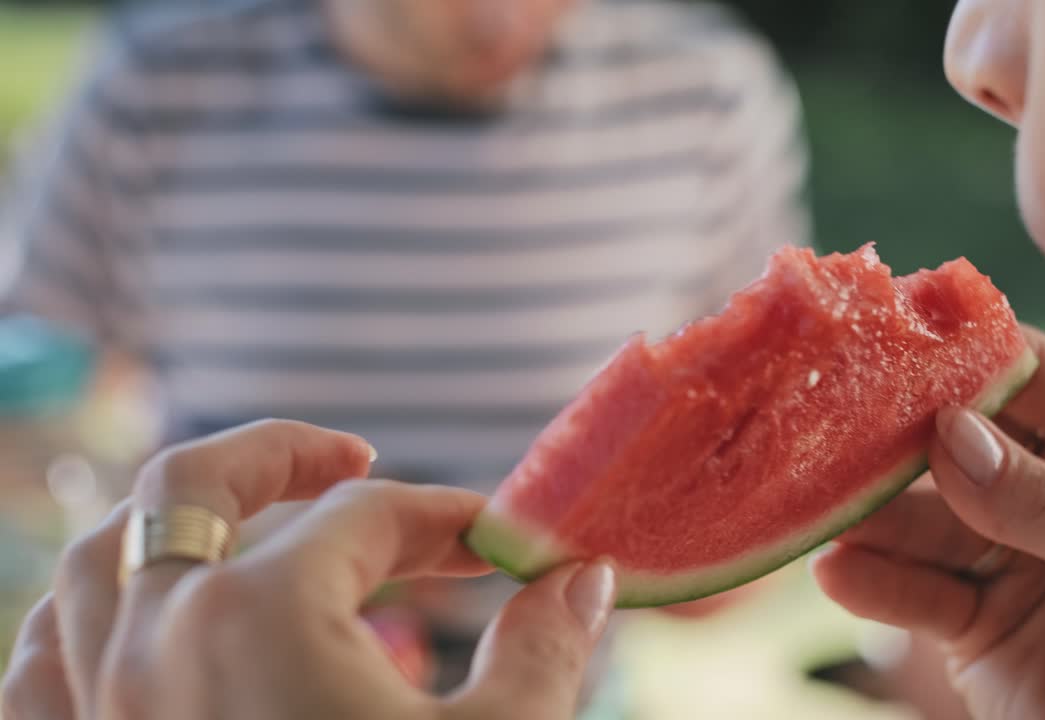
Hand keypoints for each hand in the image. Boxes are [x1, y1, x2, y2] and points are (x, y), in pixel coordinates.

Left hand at [1, 420, 615, 719]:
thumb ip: (548, 646)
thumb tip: (584, 575)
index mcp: (266, 613)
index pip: (369, 516)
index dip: (449, 518)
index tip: (500, 544)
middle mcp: (158, 638)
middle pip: (192, 485)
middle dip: (280, 453)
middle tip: (352, 452)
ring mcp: (97, 707)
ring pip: (96, 559)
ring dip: (171, 522)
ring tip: (244, 522)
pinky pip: (39, 668)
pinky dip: (80, 625)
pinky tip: (136, 627)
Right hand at [812, 327, 1044, 718]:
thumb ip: (1043, 501)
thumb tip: (950, 434)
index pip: (1033, 378)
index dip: (970, 358)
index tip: (901, 343)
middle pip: (958, 445)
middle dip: (900, 441)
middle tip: (840, 428)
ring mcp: (1004, 553)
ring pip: (922, 519)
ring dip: (872, 518)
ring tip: (826, 510)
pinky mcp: (968, 618)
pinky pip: (912, 590)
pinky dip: (874, 582)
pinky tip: (838, 573)